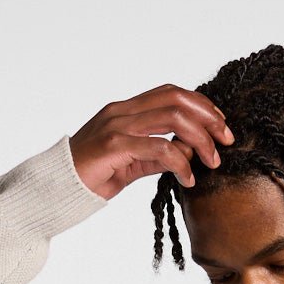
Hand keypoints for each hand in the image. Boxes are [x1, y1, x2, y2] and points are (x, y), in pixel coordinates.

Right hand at [69, 84, 234, 200]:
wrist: (57, 190)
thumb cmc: (91, 178)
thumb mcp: (130, 166)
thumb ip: (155, 157)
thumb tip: (185, 155)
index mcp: (125, 111)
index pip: (171, 94)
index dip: (201, 105)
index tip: (220, 126)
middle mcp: (122, 111)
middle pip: (177, 99)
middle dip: (209, 118)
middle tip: (226, 141)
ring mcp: (118, 126)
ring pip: (173, 118)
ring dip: (200, 139)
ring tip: (212, 162)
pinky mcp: (115, 147)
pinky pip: (159, 147)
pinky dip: (181, 162)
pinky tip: (188, 179)